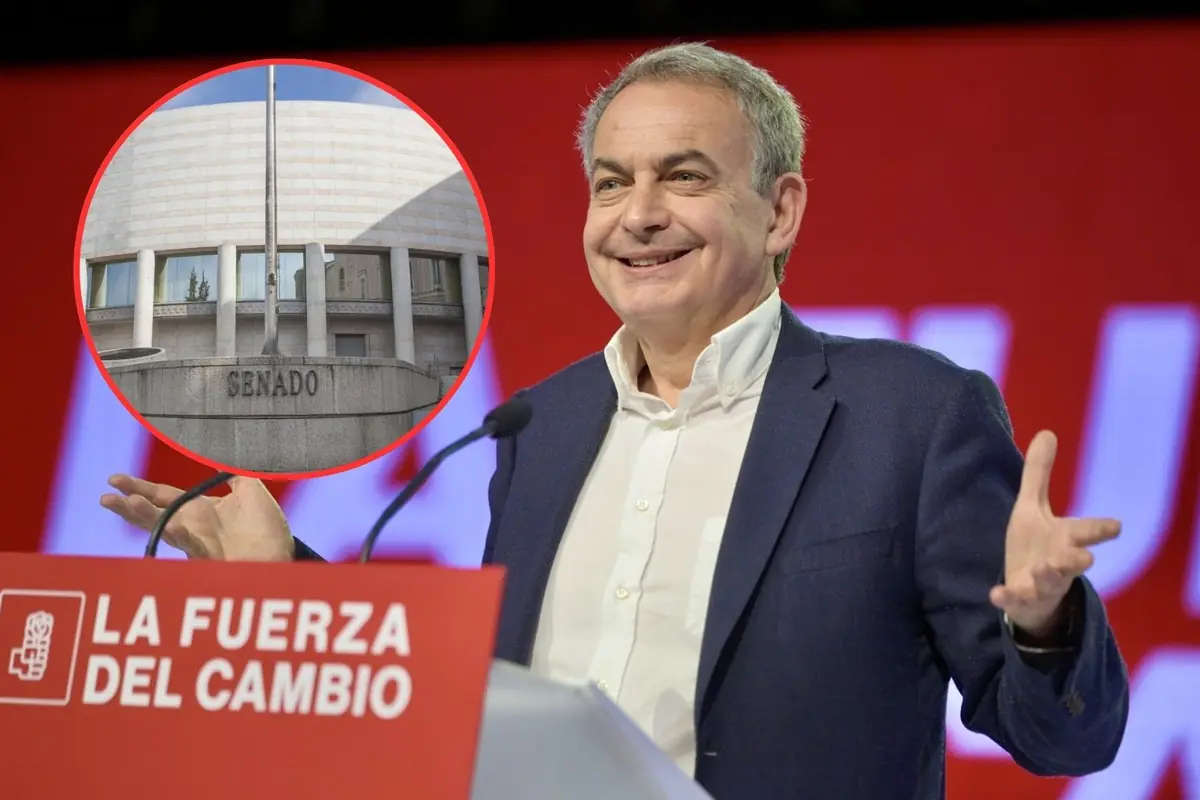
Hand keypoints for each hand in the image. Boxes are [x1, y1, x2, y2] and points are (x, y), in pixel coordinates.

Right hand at [99, 474, 293, 561]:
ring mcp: (199, 543)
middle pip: (153, 514)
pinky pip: (193, 546)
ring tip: (128, 504)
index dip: (139, 488)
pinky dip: (182, 535)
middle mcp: (192, 526)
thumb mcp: (250, 489)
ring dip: (145, 518)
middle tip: (106, 497)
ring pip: (165, 530)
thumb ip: (231, 471)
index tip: (114, 480)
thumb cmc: (267, 528)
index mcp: (199, 509)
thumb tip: (217, 450)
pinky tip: (173, 526)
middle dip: (129, 506)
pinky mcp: (212, 557)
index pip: (162, 495)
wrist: (283, 554)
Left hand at [989, 431, 1120, 637]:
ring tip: (1044, 568)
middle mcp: (1058, 562)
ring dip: (1047, 575)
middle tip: (1085, 558)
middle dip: (1076, 559)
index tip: (1116, 526)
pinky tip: (996, 594)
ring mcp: (1041, 583)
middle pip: (1071, 561)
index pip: (1086, 531)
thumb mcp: (1032, 508)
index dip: (1100, 528)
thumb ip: (1039, 474)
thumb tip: (1047, 432)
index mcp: (1064, 539)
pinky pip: (1015, 600)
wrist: (1028, 593)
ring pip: (1049, 581)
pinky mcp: (1022, 598)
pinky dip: (1007, 597)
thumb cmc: (1035, 546)